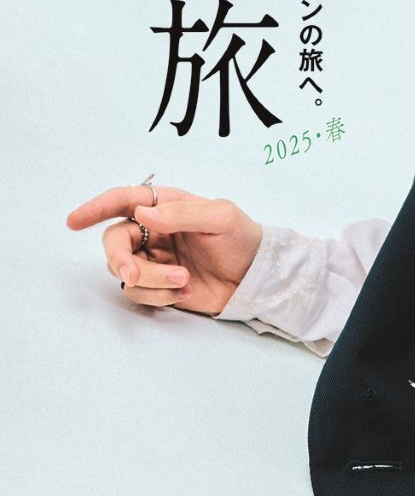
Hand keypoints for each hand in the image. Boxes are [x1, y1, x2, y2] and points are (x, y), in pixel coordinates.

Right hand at [65, 184, 262, 315]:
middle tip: (134, 273)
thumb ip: (183, 214)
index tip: (74, 221)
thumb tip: (142, 214)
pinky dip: (159, 295)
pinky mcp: (159, 285)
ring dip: (151, 279)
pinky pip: (140, 293)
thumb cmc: (243, 239)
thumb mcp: (221, 218)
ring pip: (126, 271)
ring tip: (185, 278)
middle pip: (114, 241)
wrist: (258, 278)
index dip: (96, 208)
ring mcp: (154, 259)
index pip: (124, 200)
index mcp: (166, 206)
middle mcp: (153, 231)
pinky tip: (186, 290)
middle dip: (120, 259)